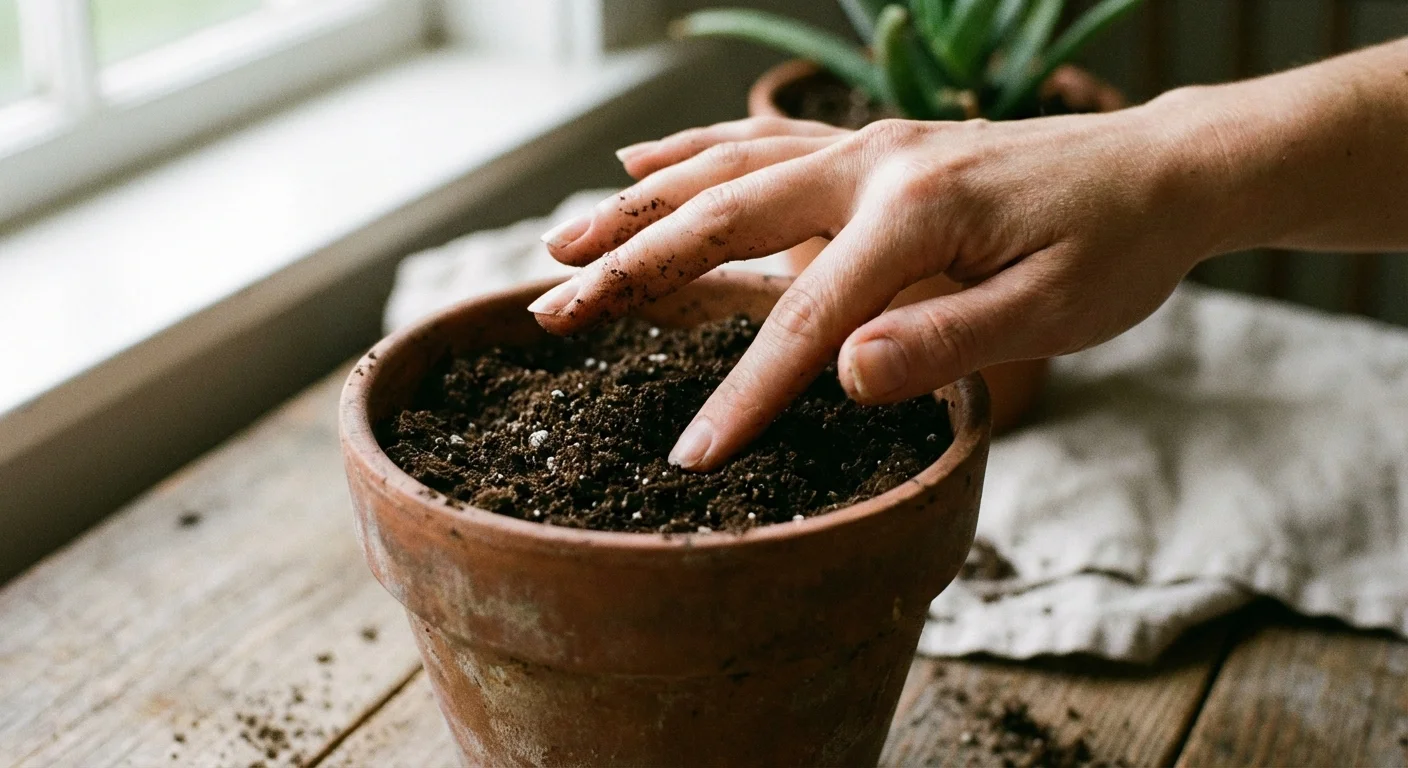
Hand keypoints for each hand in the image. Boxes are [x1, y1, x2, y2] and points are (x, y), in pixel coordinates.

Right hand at [528, 111, 1220, 470]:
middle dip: (631, 274)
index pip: (805, 319)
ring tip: (559, 244)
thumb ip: (947, 342)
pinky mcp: (867, 147)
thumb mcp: (1054, 312)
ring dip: (635, 209)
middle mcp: (871, 165)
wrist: (1161, 170)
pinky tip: (637, 163)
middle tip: (549, 317)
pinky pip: (757, 145)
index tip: (691, 456)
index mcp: (915, 214)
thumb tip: (845, 376)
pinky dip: (689, 153)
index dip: (744, 393)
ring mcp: (863, 147)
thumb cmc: (1114, 249)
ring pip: (723, 175)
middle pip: (724, 221)